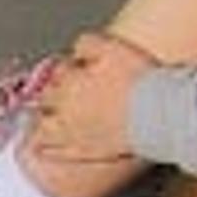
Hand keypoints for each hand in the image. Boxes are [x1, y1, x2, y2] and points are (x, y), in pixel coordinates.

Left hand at [23, 28, 153, 174]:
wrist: (156, 113)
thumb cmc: (138, 80)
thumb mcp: (113, 47)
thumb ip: (88, 44)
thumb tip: (77, 48)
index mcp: (71, 82)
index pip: (60, 71)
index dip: (68, 67)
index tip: (76, 68)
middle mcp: (65, 108)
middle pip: (46, 98)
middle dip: (50, 94)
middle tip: (56, 93)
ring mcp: (72, 132)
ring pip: (43, 128)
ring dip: (40, 123)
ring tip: (42, 121)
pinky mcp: (82, 150)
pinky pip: (54, 152)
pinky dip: (45, 149)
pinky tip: (42, 148)